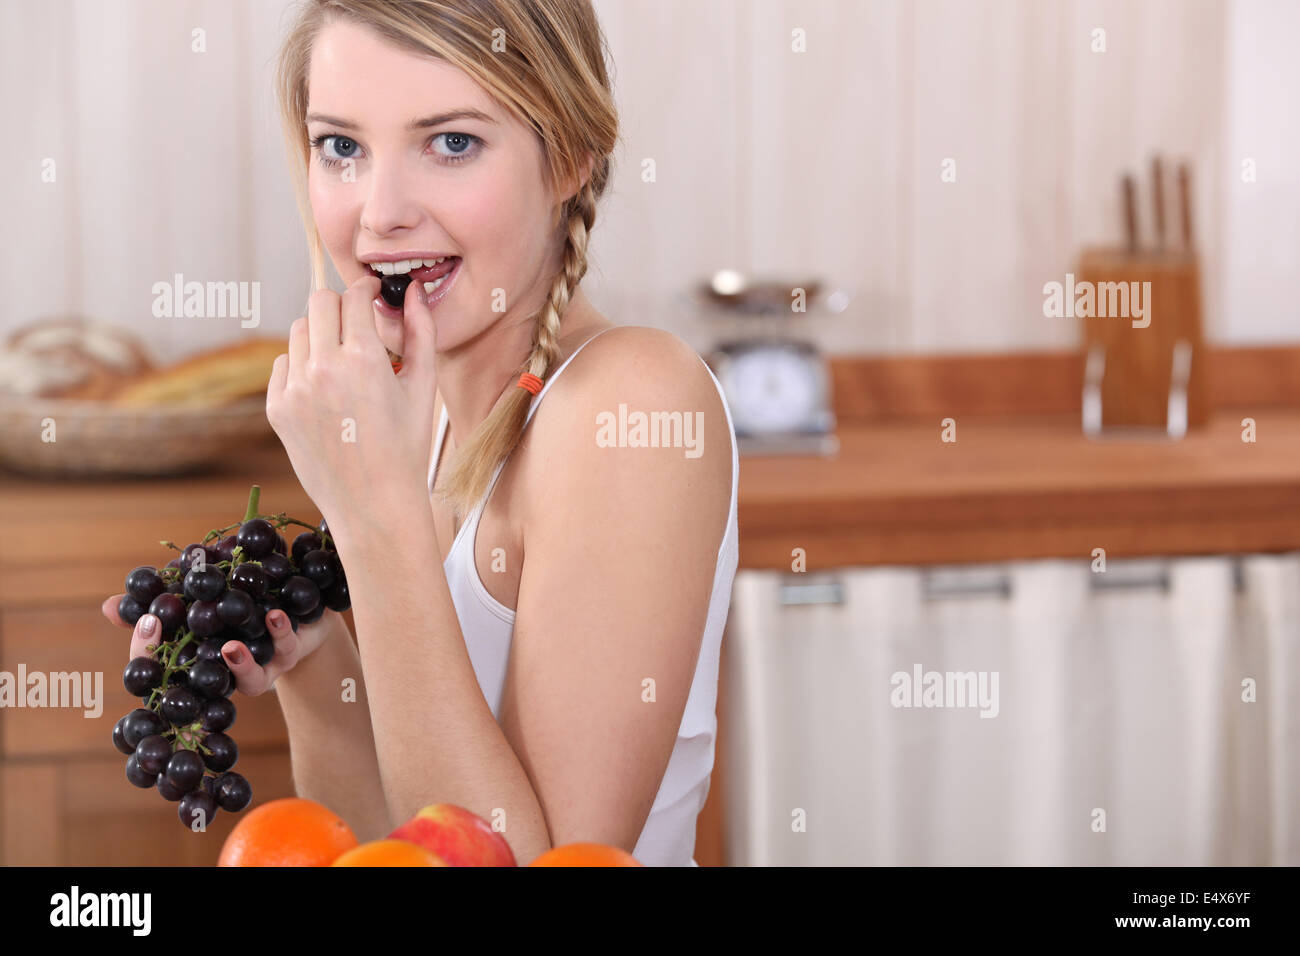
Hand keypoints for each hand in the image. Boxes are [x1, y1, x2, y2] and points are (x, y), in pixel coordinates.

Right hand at [101, 596, 338, 695]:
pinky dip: (279, 632)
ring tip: (231, 647)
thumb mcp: (201, 596)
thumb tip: (108, 606)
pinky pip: (285, 648)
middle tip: (175, 649)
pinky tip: (274, 615)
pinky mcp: (289, 655)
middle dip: (187, 670)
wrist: (300, 607)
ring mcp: (260, 669)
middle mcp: (226, 674)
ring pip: (251, 680)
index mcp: (197, 660)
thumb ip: (163, 598)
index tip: (144, 625)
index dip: (146, 652)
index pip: (160, 667)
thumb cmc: (240, 604)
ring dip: (239, 664)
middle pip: (201, 682)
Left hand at [266, 274, 437, 536]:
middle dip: (340, 305)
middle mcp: (324, 368)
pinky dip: (303, 366)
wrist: (374, 504)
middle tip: (356, 322)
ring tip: (342, 361)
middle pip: (319, 302)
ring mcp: (296, 389)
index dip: (366, 290)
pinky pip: (284, 364)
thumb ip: (421, 331)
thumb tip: (415, 292)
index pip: (354, 296)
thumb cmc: (407, 448)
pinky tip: (326, 389)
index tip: (372, 294)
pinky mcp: (278, 408)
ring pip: (299, 331)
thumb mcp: (423, 388)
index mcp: (364, 359)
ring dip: (320, 334)